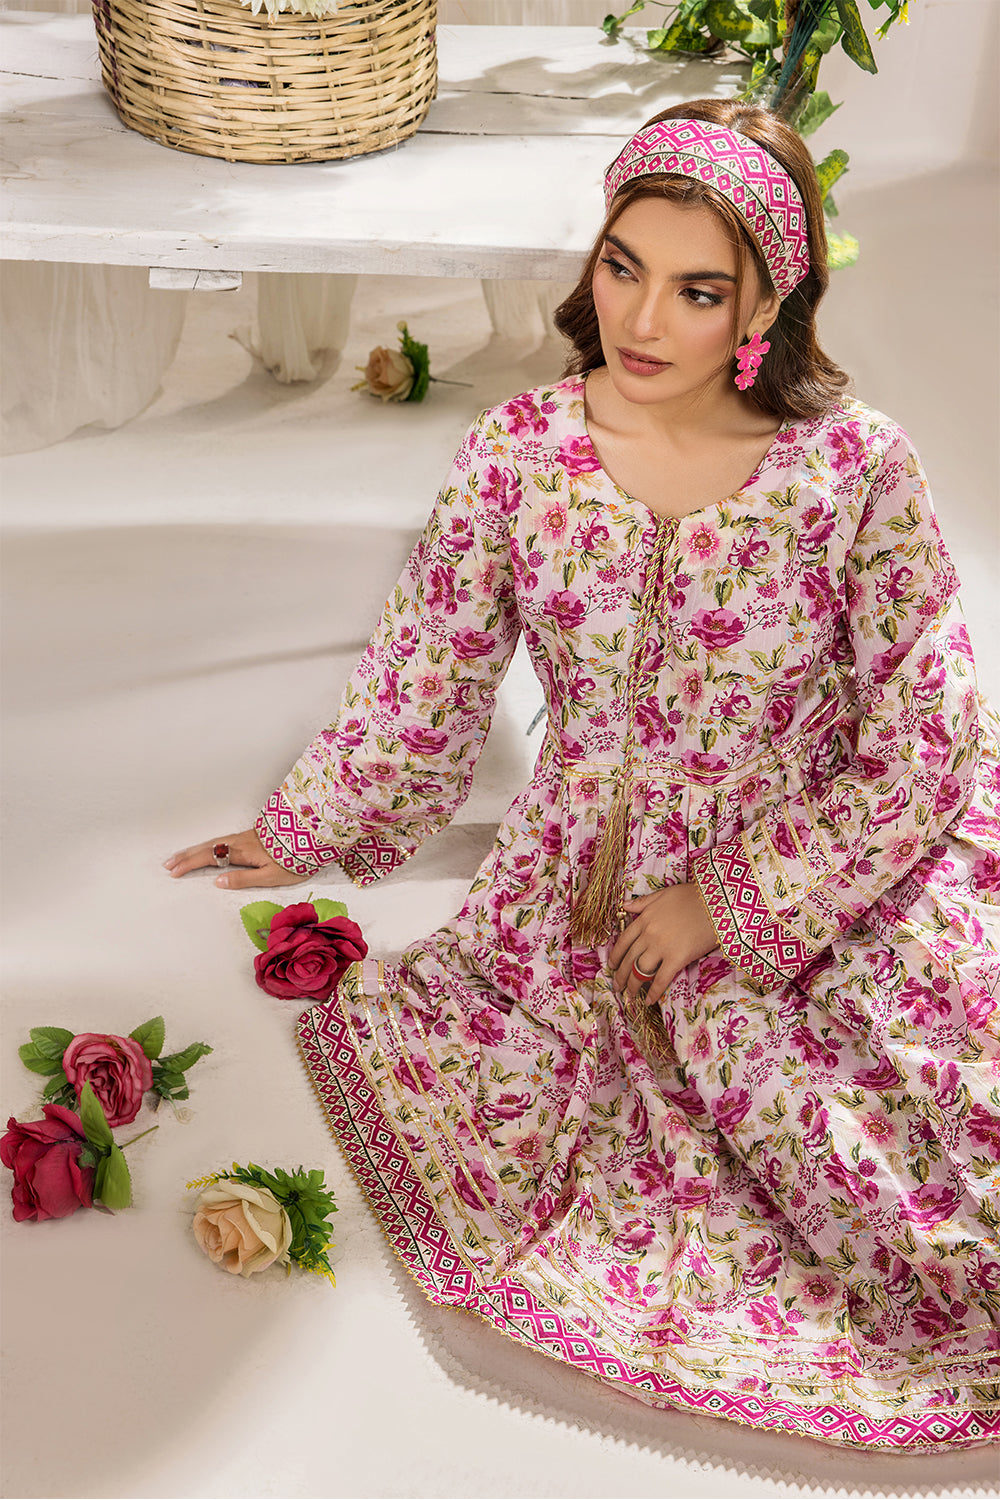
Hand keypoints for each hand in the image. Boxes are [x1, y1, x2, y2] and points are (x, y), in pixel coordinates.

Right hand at [163, 829, 308, 889]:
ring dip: (195, 850)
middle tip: (168, 864)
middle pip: (207, 848)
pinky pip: (223, 841)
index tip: (174, 872)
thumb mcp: (270, 876)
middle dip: (186, 856)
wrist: (312, 835)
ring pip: (214, 843)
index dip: (190, 864)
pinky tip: (208, 850)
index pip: (209, 858)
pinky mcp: (252, 836)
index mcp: (242, 852)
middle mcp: (240, 842)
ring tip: (181, 857)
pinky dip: (208, 846)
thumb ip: (243, 879)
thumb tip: (217, 881)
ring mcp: (245, 837)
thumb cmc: (294, 860)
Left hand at [609, 882, 717, 1007]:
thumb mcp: (663, 894)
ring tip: (630, 995)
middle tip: (617, 986)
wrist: (716, 903)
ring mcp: (661, 947)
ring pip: (640, 971)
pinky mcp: (677, 958)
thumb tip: (625, 906)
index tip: (612, 966)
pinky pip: (661, 979)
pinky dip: (654, 992)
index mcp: (644, 919)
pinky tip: (649, 1001)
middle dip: (621, 976)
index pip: (623, 942)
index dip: (616, 956)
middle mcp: (648, 935)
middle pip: (629, 959)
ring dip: (633, 986)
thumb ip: (642, 902)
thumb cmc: (692, 896)